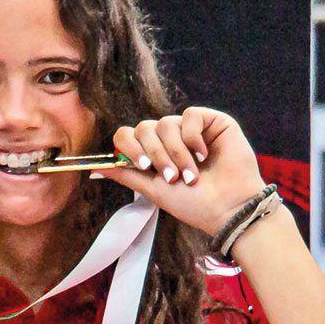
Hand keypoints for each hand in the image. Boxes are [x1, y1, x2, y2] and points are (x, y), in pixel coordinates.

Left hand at [94, 106, 265, 236]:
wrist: (228, 208)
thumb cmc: (194, 204)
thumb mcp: (153, 191)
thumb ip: (127, 175)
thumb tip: (96, 168)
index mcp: (153, 154)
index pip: (128, 136)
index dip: (130, 147)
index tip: (143, 165)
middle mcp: (170, 139)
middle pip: (145, 128)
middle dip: (156, 154)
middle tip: (172, 177)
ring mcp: (190, 129)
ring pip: (166, 124)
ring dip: (177, 153)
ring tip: (190, 174)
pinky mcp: (211, 121)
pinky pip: (190, 115)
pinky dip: (193, 137)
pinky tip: (204, 155)